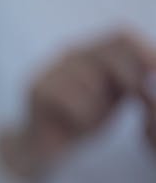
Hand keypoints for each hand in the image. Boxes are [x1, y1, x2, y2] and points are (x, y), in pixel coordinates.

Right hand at [0, 30, 155, 179]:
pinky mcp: (37, 89)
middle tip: (134, 99)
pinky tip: (75, 125)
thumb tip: (154, 71)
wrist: (43, 147)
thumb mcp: (116, 97)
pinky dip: (85, 117)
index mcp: (89, 52)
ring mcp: (50, 69)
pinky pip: (75, 100)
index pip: (120, 36)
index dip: (143, 49)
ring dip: (101, 106)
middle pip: (108, 52)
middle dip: (129, 76)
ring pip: (93, 80)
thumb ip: (133, 81)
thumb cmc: (81, 121)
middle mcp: (68, 54)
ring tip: (90, 120)